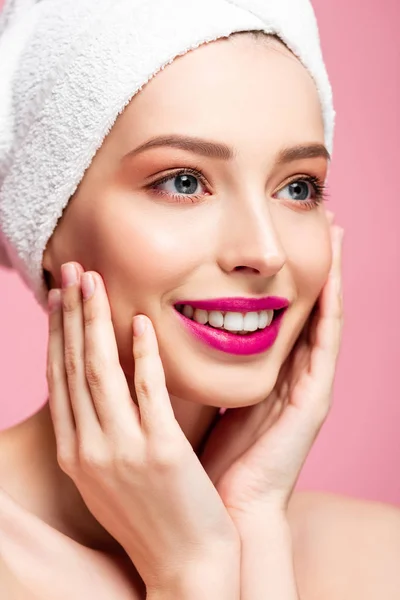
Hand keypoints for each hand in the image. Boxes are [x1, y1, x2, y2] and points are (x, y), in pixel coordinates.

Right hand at [46, 263, 239, 590]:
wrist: (183, 567)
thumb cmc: (151, 516)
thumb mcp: (110, 474)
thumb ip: (101, 430)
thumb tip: (101, 386)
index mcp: (75, 452)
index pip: (59, 379)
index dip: (57, 334)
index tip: (58, 297)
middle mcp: (90, 449)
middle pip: (73, 367)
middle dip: (70, 314)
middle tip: (71, 270)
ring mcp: (123, 451)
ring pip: (100, 373)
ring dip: (95, 322)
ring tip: (95, 282)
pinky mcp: (161, 453)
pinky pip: (147, 393)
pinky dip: (141, 356)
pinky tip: (139, 323)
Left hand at [200, 223, 343, 523]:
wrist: (225, 512)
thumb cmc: (206, 459)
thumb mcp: (197, 400)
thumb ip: (187, 365)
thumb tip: (151, 329)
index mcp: (264, 373)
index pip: (275, 310)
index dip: (279, 269)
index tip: (275, 230)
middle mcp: (290, 374)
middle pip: (305, 305)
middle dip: (312, 260)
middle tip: (321, 215)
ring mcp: (307, 387)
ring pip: (323, 316)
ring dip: (331, 273)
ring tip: (337, 230)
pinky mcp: (314, 401)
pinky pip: (326, 344)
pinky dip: (331, 308)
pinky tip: (332, 276)